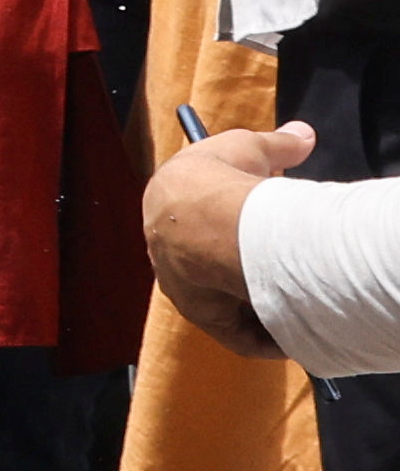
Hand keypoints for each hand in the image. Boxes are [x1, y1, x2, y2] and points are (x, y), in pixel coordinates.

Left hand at [144, 122, 310, 358]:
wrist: (207, 218)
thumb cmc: (222, 176)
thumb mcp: (250, 148)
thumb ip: (276, 145)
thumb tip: (303, 134)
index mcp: (168, 217)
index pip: (191, 229)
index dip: (223, 228)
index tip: (255, 227)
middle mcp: (170, 260)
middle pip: (208, 271)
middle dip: (240, 268)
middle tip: (278, 266)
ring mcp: (187, 292)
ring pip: (225, 303)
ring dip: (255, 301)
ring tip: (290, 293)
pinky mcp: (208, 319)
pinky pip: (241, 335)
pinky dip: (266, 336)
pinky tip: (288, 330)